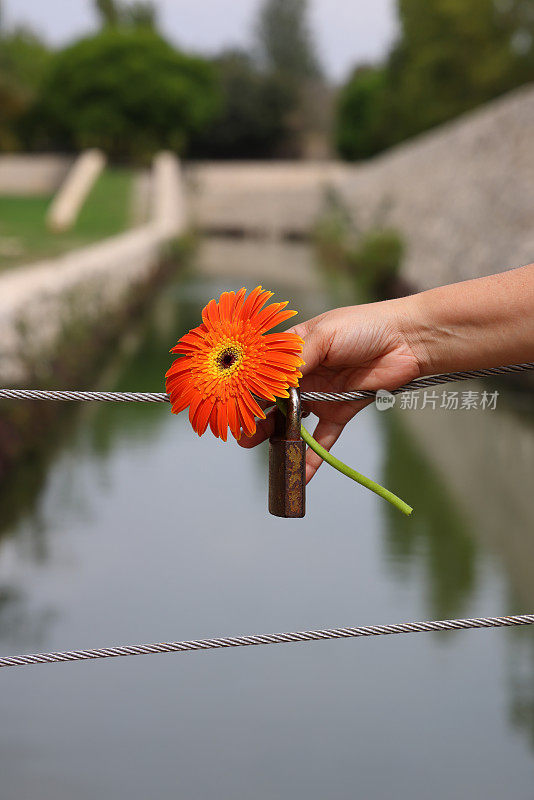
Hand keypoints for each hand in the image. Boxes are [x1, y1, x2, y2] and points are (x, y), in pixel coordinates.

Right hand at [239, 298, 421, 481]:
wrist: (406, 340)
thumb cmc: (363, 327)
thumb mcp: (325, 335)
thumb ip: (297, 361)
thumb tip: (272, 383)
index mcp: (293, 352)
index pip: (264, 373)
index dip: (249, 390)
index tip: (234, 406)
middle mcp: (303, 375)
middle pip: (273, 401)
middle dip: (256, 418)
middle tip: (243, 436)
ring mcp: (320, 395)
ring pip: (292, 422)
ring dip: (278, 438)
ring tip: (264, 452)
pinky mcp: (340, 412)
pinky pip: (322, 439)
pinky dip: (312, 458)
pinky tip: (301, 476)